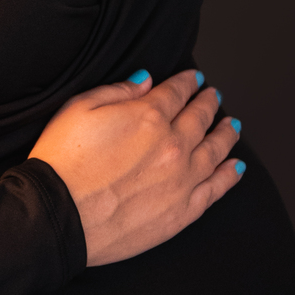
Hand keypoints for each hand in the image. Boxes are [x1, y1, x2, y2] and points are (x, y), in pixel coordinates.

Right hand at [28, 67, 243, 266]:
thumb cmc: (62, 163)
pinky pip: (216, 188)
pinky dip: (229, 175)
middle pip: (200, 118)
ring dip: (226, 134)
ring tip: (232, 126)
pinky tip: (235, 167)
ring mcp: (181, 179)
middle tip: (213, 96)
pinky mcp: (182, 211)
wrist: (59, 216)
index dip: (187, 82)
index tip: (194, 78)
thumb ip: (118, 91)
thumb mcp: (79, 109)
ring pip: (215, 150)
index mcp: (148, 116)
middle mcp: (172, 145)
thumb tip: (146, 80)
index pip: (177, 92)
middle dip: (208, 103)